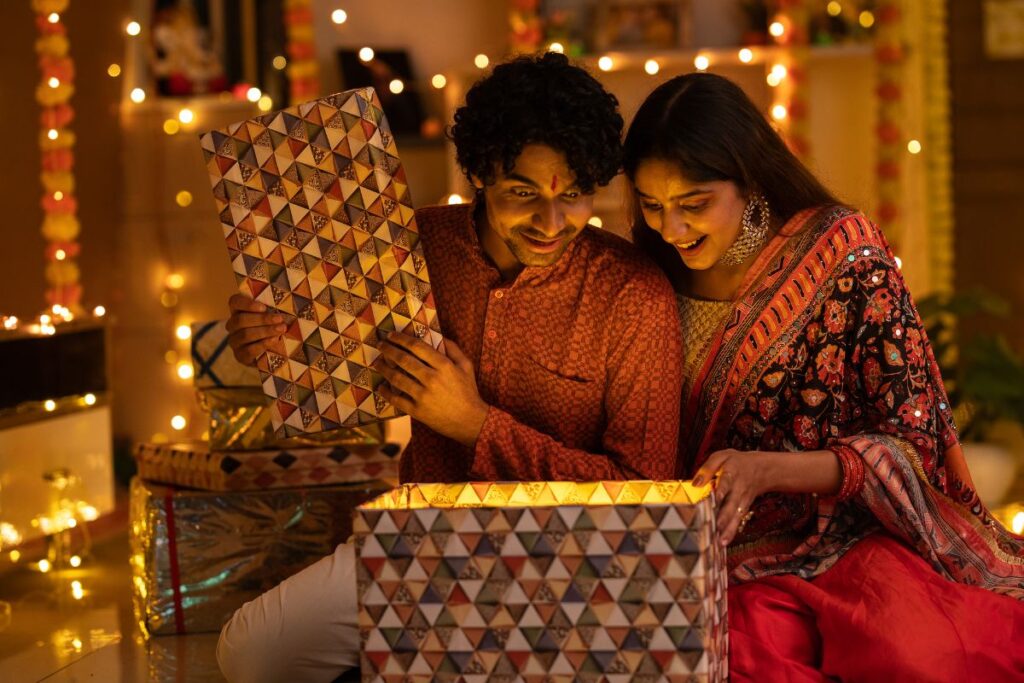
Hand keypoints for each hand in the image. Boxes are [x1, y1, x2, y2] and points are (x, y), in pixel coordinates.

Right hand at [224, 293, 286, 365]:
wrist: (273, 354)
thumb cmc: (275, 327)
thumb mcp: (274, 315)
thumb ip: (276, 306)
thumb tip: (296, 296)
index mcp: (238, 311)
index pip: (234, 302)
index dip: (247, 304)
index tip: (264, 307)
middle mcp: (232, 325)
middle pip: (240, 320)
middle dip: (262, 319)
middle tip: (280, 319)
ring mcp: (234, 341)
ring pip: (245, 334)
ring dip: (265, 331)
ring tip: (281, 329)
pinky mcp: (240, 356)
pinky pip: (249, 350)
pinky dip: (263, 344)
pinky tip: (274, 340)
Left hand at [376, 333, 488, 447]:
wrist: (470, 421)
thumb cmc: (468, 391)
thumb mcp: (466, 366)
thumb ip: (453, 349)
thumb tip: (439, 335)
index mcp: (443, 366)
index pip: (417, 347)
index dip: (401, 339)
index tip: (391, 335)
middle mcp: (431, 378)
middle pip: (404, 360)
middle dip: (388, 350)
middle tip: (380, 345)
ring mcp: (423, 396)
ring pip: (397, 378)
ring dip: (384, 368)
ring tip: (377, 362)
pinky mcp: (417, 411)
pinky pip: (397, 400)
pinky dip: (386, 393)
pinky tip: (380, 387)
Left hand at [692, 449, 776, 546]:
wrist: (762, 469)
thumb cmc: (735, 463)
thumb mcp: (722, 457)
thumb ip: (708, 468)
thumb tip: (695, 483)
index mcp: (731, 473)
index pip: (726, 481)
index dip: (721, 489)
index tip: (715, 498)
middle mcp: (738, 489)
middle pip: (732, 503)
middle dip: (724, 516)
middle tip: (717, 526)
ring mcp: (742, 501)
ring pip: (736, 516)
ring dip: (728, 529)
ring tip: (720, 542)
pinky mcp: (744, 509)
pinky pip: (738, 521)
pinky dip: (731, 532)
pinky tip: (724, 543)